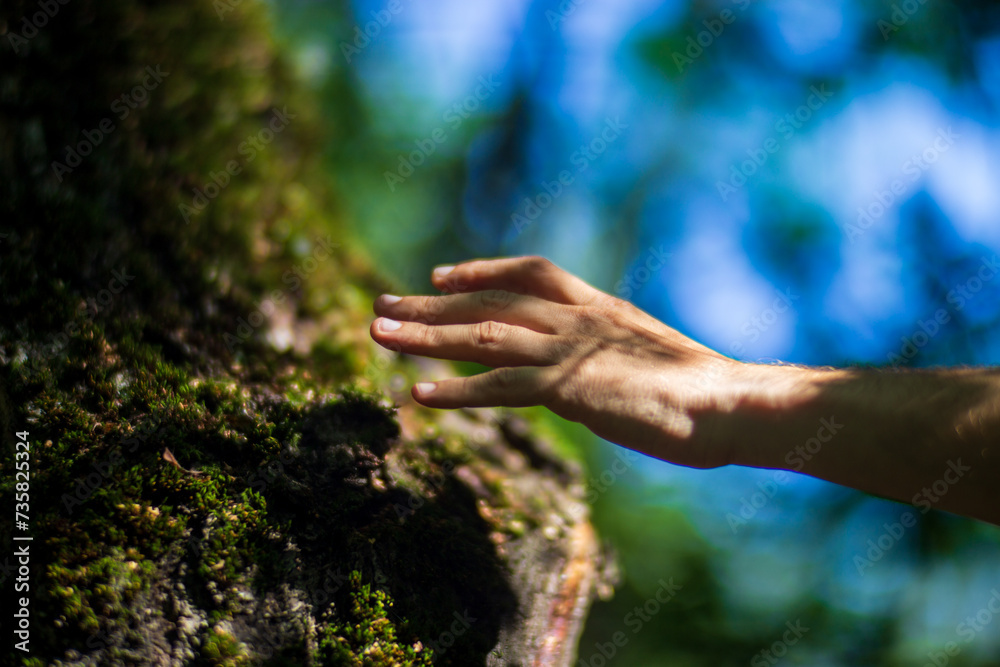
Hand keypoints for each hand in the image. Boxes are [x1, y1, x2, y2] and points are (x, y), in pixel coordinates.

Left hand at [369, 255, 749, 468]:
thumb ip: (601, 360)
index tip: (439, 276)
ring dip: (426, 337)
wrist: (729, 403)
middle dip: (431, 304)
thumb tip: (571, 383)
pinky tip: (418, 394)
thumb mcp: (642, 359)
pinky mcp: (570, 388)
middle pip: (489, 300)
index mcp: (597, 305)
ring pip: (483, 335)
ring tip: (377, 334)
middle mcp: (576, 318)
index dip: (480, 270)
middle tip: (381, 304)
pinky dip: (457, 389)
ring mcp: (570, 349)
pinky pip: (501, 386)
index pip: (529, 272)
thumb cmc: (698, 388)